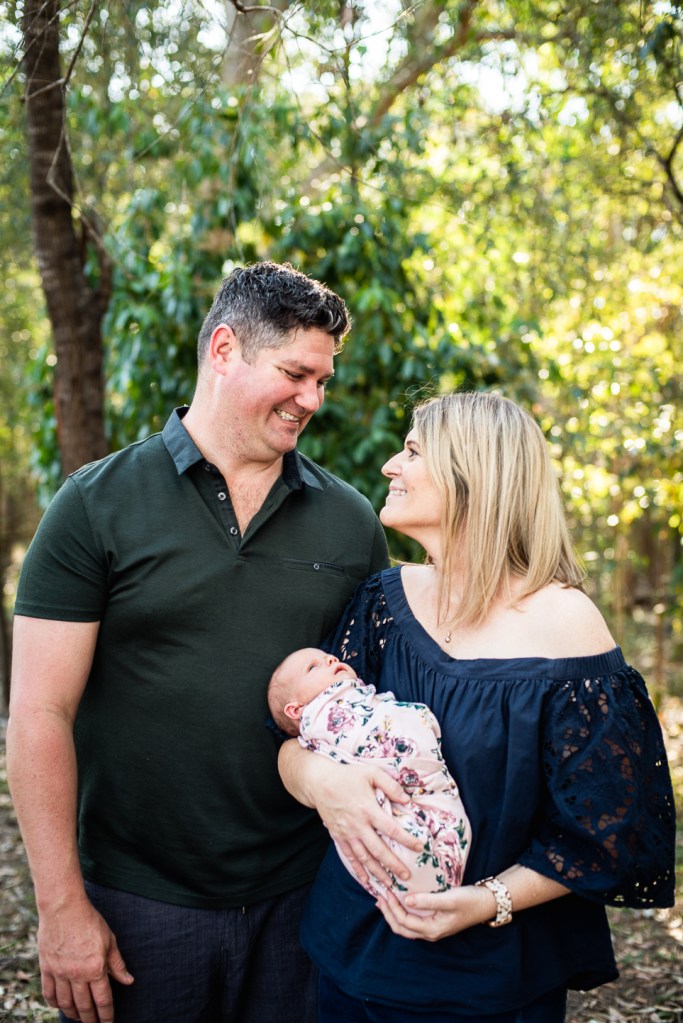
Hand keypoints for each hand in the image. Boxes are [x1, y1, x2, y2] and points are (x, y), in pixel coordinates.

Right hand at [38, 898, 133, 1022]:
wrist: (64, 908)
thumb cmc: (90, 921)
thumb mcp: (110, 940)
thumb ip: (117, 964)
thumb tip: (128, 981)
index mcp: (95, 968)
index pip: (103, 1000)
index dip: (106, 1015)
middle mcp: (77, 975)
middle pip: (84, 1006)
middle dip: (91, 1020)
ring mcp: (60, 973)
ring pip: (66, 1003)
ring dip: (74, 1014)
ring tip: (79, 1018)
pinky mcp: (47, 968)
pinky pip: (49, 993)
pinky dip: (55, 1003)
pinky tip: (61, 1005)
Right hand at [311, 759, 423, 889]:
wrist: (320, 782)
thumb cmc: (347, 776)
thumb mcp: (371, 773)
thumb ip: (390, 785)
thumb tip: (406, 800)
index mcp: (368, 809)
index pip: (391, 829)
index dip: (406, 839)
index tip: (419, 847)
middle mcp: (358, 825)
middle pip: (378, 850)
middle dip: (393, 865)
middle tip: (407, 877)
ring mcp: (347, 833)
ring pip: (364, 858)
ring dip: (378, 872)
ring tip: (390, 885)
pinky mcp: (338, 837)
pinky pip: (349, 857)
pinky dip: (358, 870)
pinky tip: (366, 880)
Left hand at [375, 885, 493, 941]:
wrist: (487, 903)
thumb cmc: (469, 901)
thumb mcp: (449, 899)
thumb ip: (427, 900)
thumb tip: (406, 899)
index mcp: (432, 929)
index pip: (404, 922)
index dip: (392, 909)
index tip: (385, 893)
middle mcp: (430, 932)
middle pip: (402, 928)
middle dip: (388, 914)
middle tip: (379, 898)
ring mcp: (433, 928)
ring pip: (407, 926)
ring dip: (394, 914)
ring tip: (385, 900)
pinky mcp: (436, 921)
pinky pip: (414, 920)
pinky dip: (403, 912)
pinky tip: (401, 901)